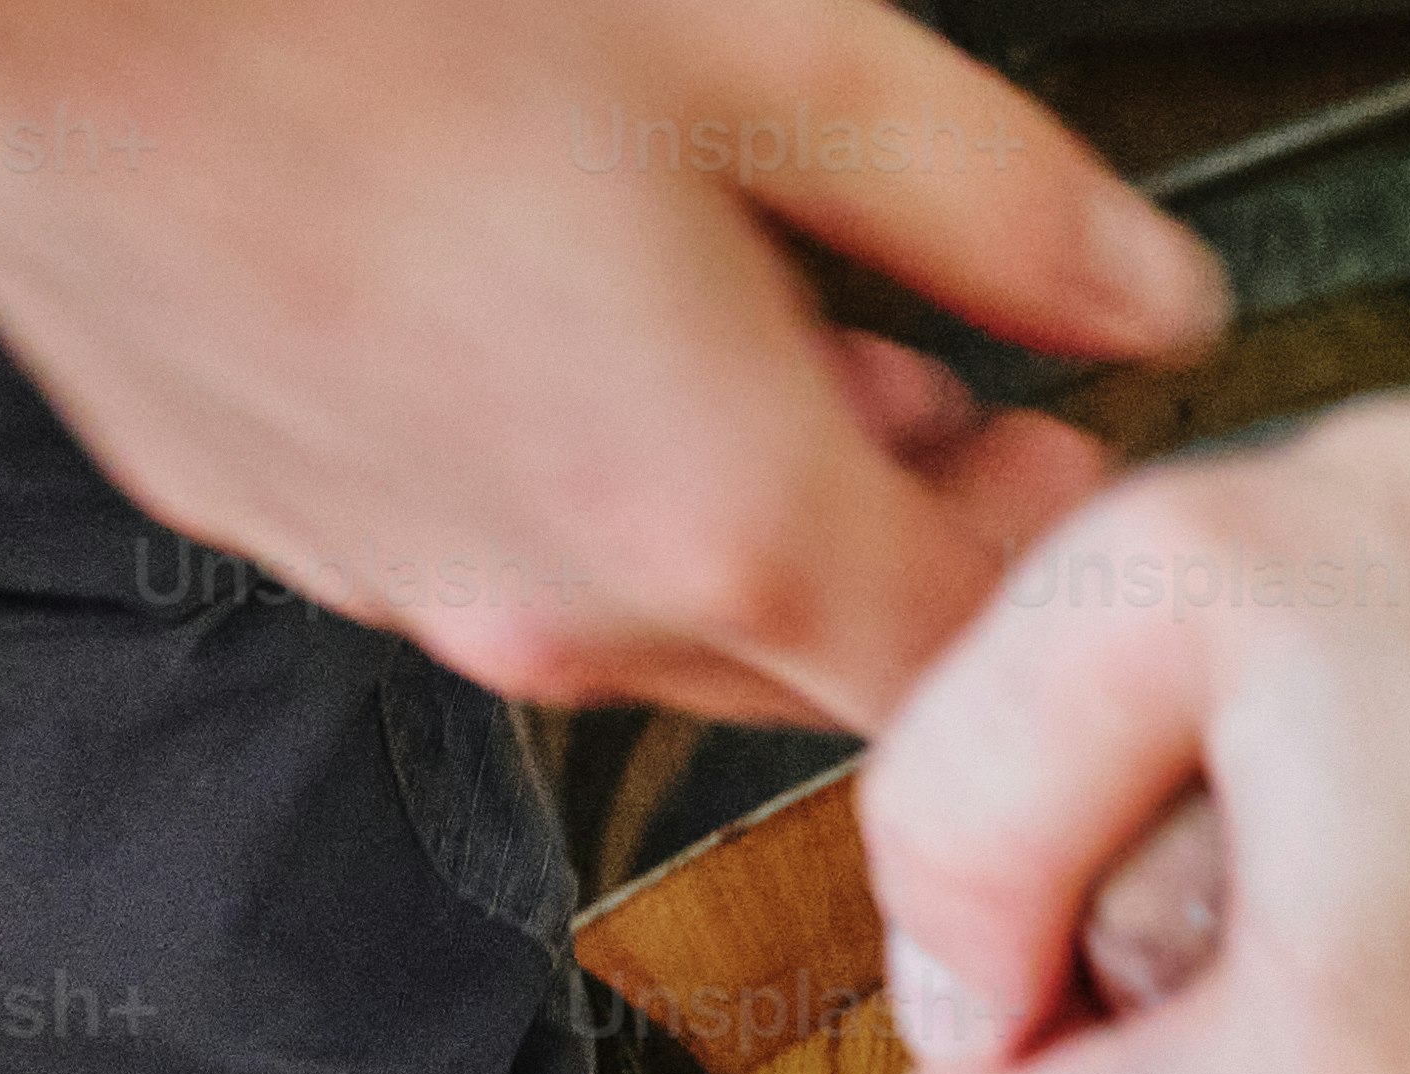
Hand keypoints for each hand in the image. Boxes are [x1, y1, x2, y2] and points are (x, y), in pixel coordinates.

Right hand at [0, 0, 1220, 725]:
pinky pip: (461, 532)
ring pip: (628, 601)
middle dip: (898, 537)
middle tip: (937, 387)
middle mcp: (548, 600)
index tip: (1067, 465)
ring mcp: (389, 573)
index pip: (961, 674)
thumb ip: (994, 202)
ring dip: (719, 493)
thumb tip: (1149, 294)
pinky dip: (543, 454)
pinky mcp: (260, 508)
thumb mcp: (768, 47)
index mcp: (710, 516)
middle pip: (805, 659)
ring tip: (737, 312)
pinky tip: (535, 298)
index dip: (1049, 586)